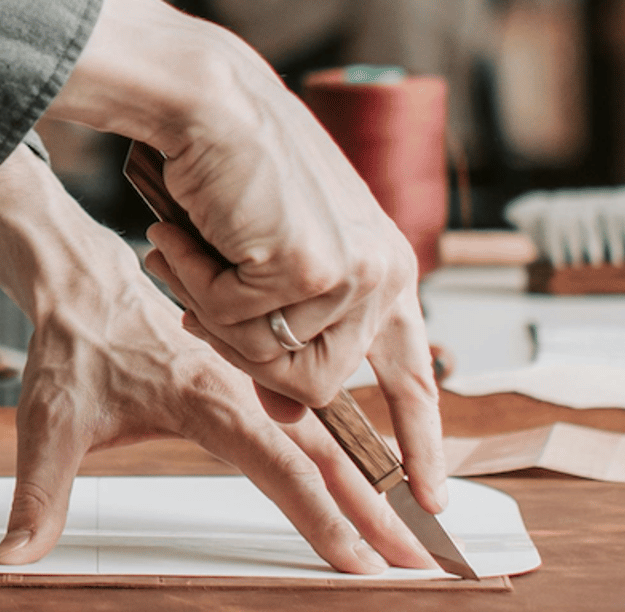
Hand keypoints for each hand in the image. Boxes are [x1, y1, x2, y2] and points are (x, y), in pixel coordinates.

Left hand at [0, 147, 432, 573]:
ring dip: (375, 490)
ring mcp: (258, 386)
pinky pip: (318, 425)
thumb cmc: (71, 347)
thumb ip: (35, 499)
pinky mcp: (257, 386)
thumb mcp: (45, 424)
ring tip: (413, 540)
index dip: (322, 521)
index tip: (359, 565)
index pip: (279, 469)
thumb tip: (8, 561)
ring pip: (333, 442)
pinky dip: (356, 458)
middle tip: (421, 565)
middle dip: (376, 516)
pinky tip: (384, 491)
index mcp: (206, 398)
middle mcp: (246, 390)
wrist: (83, 280)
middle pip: (328, 460)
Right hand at [45, 0, 445, 511]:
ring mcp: (354, 274)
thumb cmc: (233, 169)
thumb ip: (292, 332)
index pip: (411, 376)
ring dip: (216, 316)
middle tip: (203, 298)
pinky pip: (241, 330)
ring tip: (197, 247)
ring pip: (276, 367)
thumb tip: (291, 412)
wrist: (208, 99)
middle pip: (318, 386)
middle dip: (246, 355)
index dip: (420, 443)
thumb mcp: (272, 262)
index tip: (432, 499)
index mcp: (382, 273)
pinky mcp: (317, 269)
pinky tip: (192, 234)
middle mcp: (381, 276)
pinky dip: (200, 286)